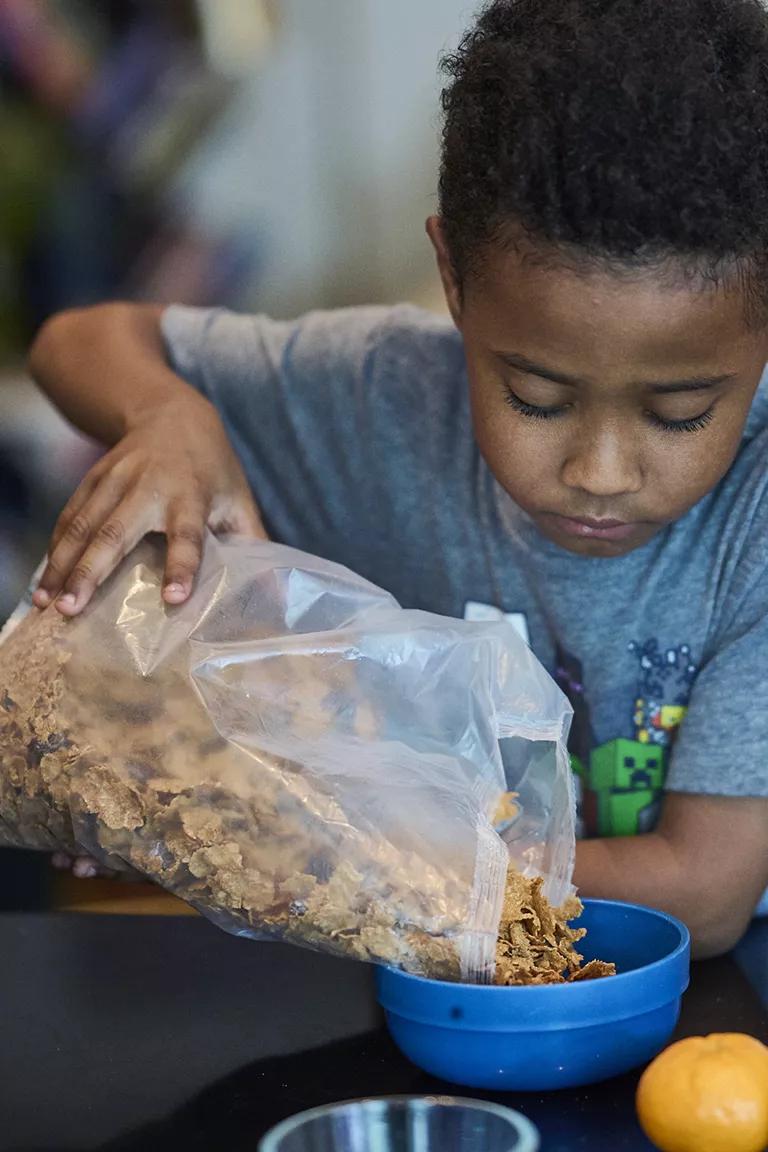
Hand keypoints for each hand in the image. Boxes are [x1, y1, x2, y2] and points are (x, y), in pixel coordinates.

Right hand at [33, 396, 265, 615]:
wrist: (171, 412)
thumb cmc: (212, 468)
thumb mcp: (238, 498)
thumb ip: (249, 541)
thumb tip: (272, 593)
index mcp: (191, 493)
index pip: (188, 533)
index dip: (182, 565)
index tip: (174, 598)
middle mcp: (148, 485)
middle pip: (116, 531)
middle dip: (91, 571)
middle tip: (70, 609)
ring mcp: (114, 479)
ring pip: (83, 525)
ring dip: (62, 564)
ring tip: (47, 603)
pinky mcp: (92, 479)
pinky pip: (70, 516)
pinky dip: (55, 548)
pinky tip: (44, 580)